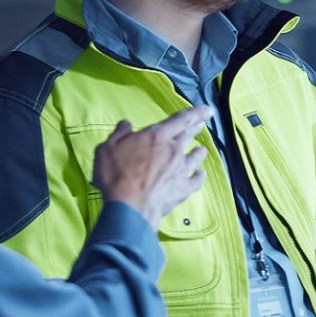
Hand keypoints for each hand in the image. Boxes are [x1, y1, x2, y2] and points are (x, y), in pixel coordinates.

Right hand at [91, 106, 213, 228]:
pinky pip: (196, 180)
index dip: (196, 112)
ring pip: (196, 157)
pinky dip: (199, 176)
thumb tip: (126, 124)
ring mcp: (181, 170)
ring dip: (198, 152)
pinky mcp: (183, 189)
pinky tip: (200, 174)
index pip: (181, 119)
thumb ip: (120, 134)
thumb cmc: (116, 175)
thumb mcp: (107, 148)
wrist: (129, 206)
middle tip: (203, 123)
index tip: (207, 109)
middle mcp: (173, 150)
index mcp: (157, 136)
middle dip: (197, 127)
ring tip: (201, 150)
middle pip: (189, 135)